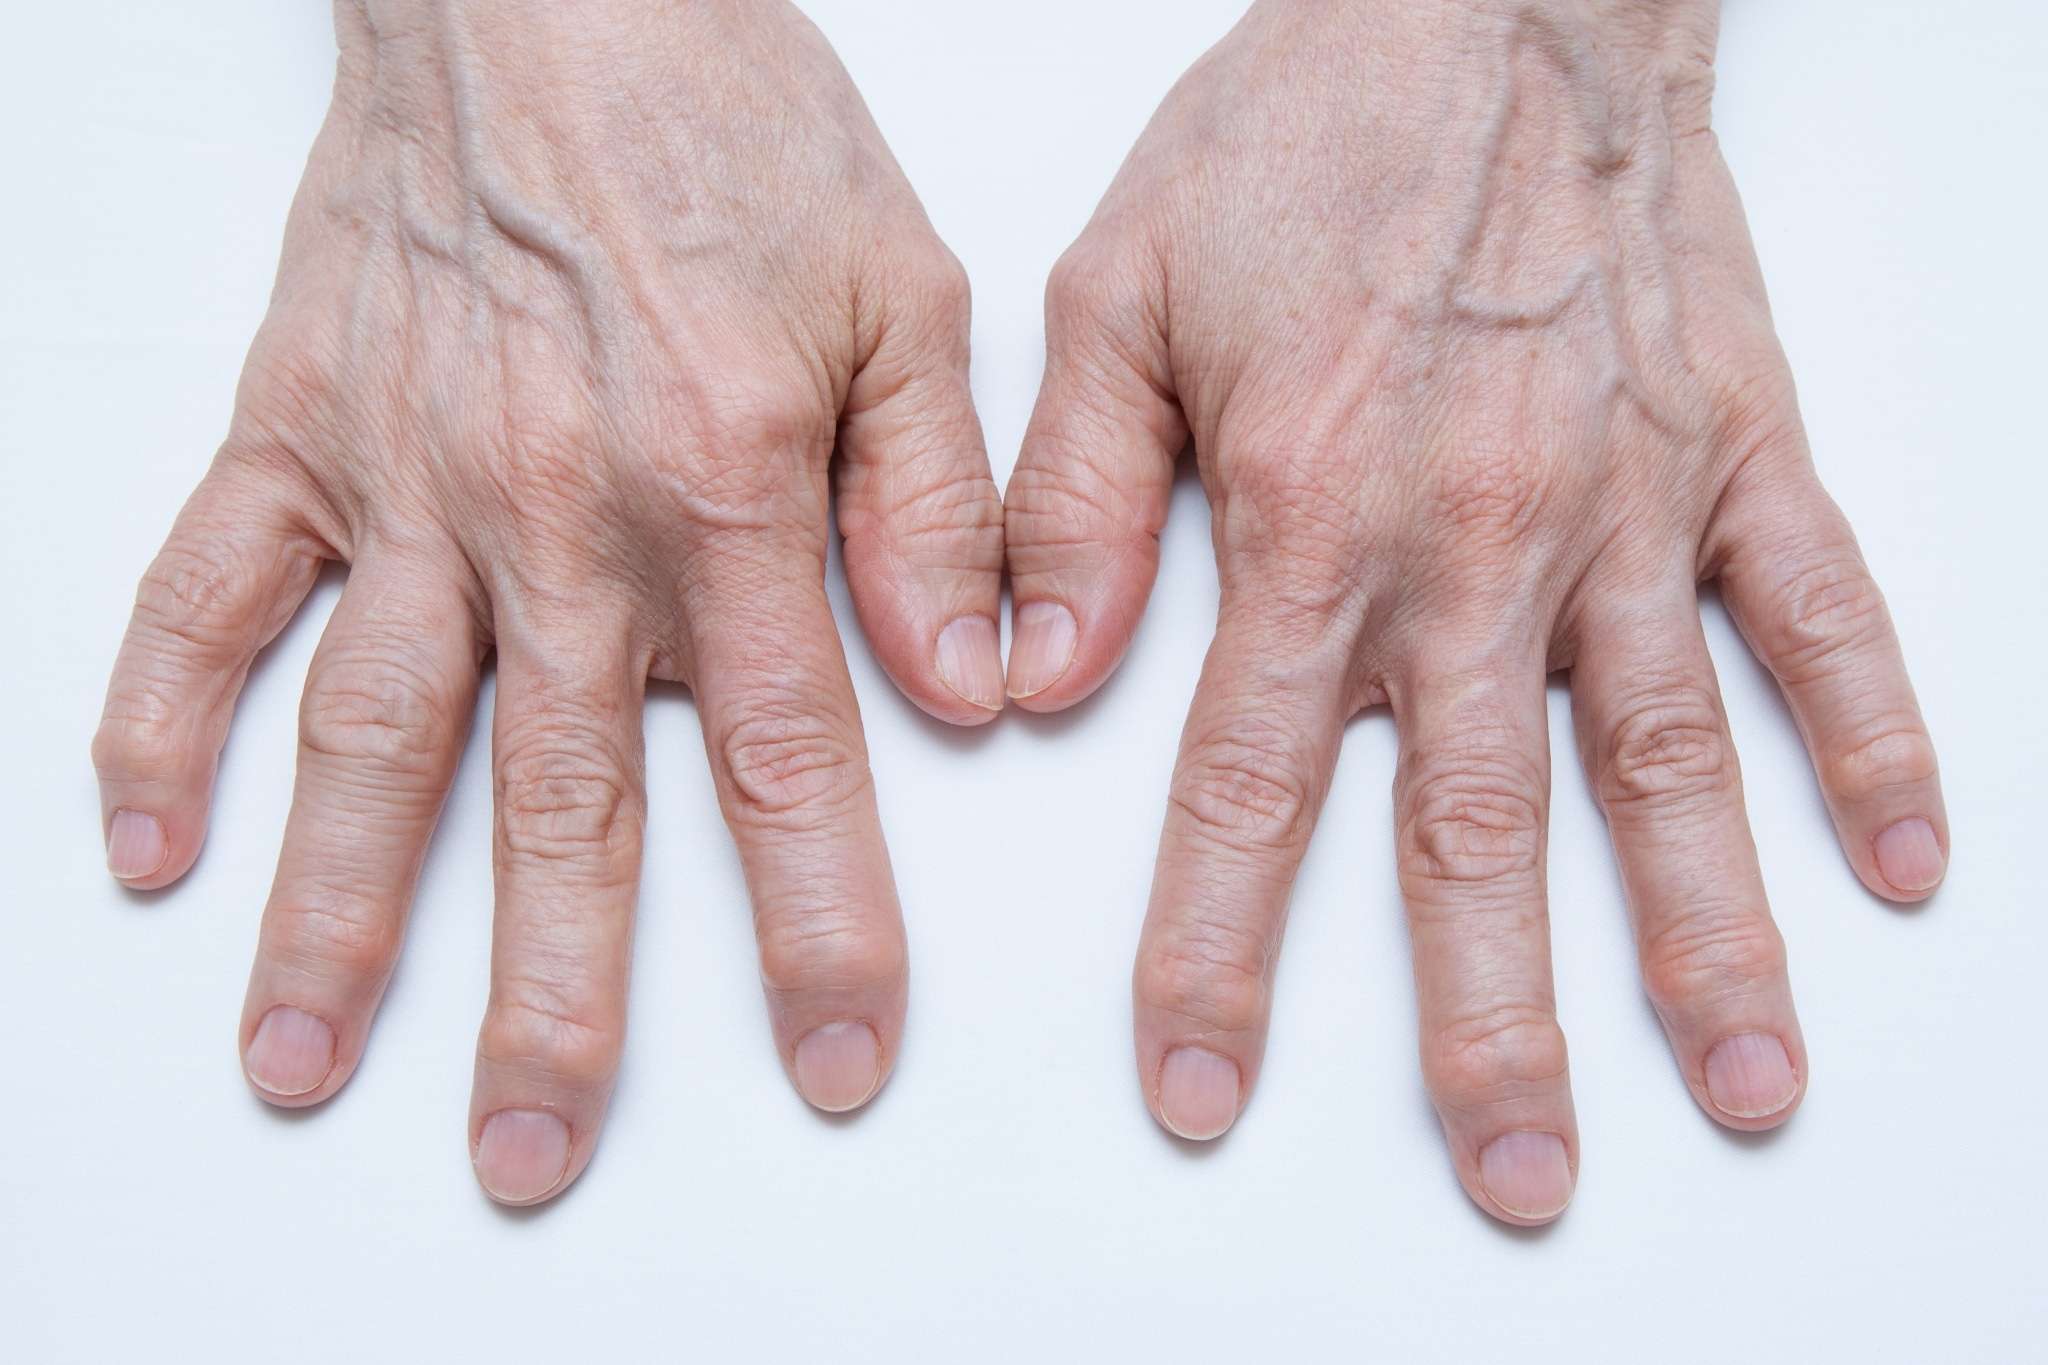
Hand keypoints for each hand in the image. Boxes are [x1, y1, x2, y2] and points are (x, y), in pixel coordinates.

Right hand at [91, 0, 1001, 1204]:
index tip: (837, 1055)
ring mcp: (406, 482)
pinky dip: (158, 720)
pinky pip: (204, 595)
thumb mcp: (905, 296)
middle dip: (552, 1002)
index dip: (820, 925)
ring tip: (302, 1065)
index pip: (788, 760)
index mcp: (726, 484)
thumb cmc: (734, 123)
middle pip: (557, 807)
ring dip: (330, 917)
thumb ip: (939, 504)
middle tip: (532, 1154)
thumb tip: (978, 686)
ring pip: (368, 738)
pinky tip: (145, 849)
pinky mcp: (295, 433)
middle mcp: (556, 512)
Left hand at [1004, 0, 1946, 1223]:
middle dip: (1491, 1025)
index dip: (1219, 955)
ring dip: (1710, 936)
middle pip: (1482, 830)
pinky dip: (1875, 733)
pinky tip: (1910, 859)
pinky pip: (1823, 611)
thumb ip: (1074, 499)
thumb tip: (1024, 681)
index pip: (1254, 785)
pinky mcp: (1740, 448)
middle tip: (1517, 1178)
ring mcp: (1629, 504)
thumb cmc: (1302, 135)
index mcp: (1313, 513)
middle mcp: (1480, 540)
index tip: (1202, 1088)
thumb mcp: (1119, 291)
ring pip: (1670, 759)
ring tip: (1741, 1085)